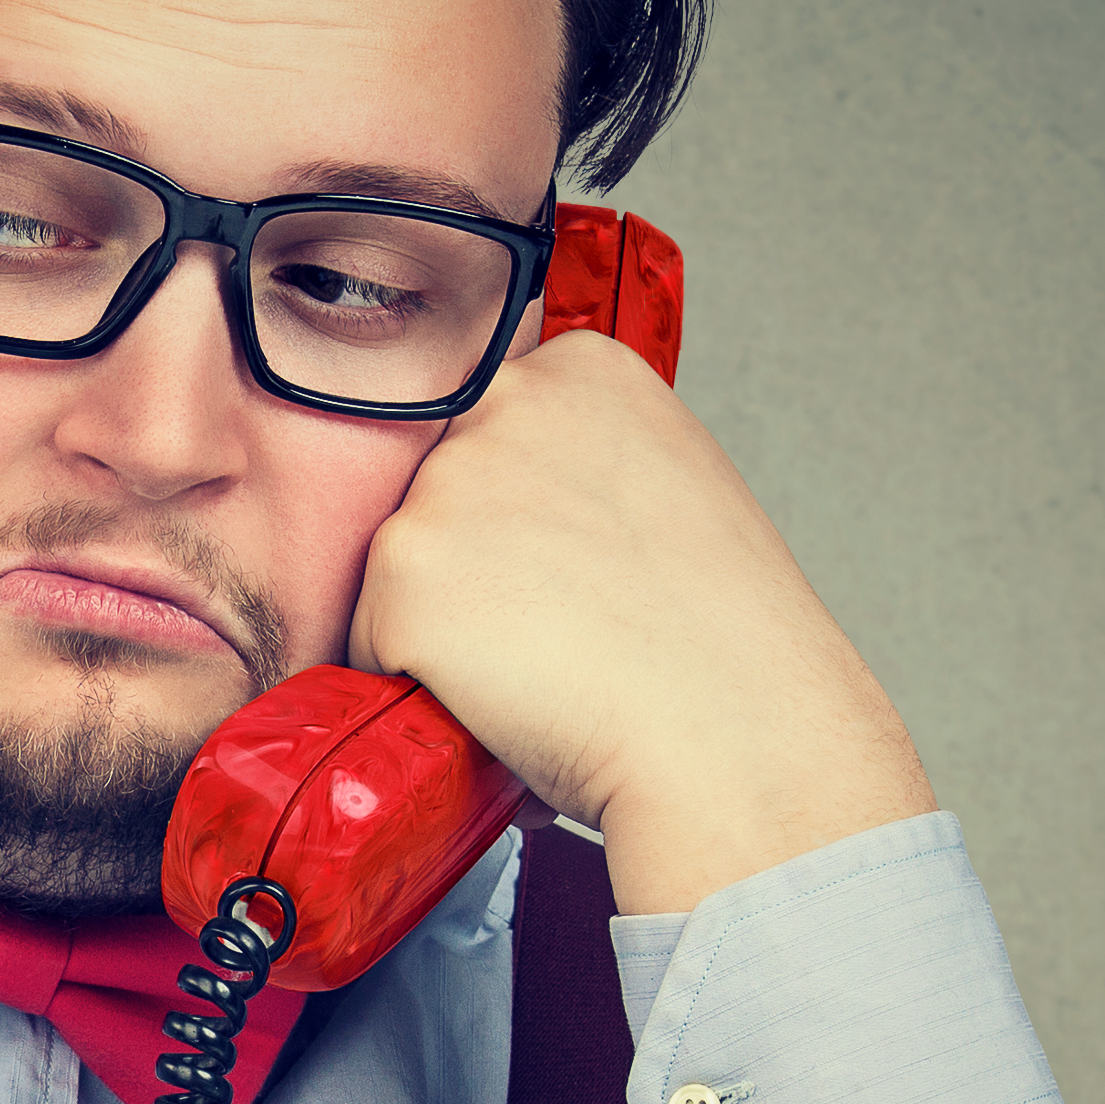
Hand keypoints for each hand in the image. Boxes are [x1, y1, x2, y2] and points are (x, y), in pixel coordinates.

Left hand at [344, 326, 934, 915]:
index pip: (494, 440)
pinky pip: (372, 645)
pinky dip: (422, 689)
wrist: (732, 732)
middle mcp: (504, 403)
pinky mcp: (401, 569)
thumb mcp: (674, 494)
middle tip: (569, 627)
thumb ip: (584, 466)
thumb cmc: (720, 645)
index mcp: (581, 371)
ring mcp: (445, 484)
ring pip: (401, 578)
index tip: (585, 566)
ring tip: (548, 665)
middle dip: (480, 575)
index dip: (529, 525)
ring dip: (449, 634)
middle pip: (439, 502)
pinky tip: (509, 695)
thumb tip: (517, 514)